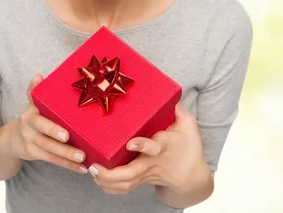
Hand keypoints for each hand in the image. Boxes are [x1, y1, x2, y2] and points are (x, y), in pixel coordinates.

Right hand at [0, 74, 87, 173]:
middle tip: (73, 143)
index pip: (40, 116)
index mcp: (31, 112)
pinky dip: (68, 165)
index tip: (65, 132)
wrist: (11, 139)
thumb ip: (35, 92)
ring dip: (67, 156)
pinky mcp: (34, 154)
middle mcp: (29, 127)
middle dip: (59, 140)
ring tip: (83, 158)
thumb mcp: (31, 104)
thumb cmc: (31, 117)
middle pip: (45, 135)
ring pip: (50, 150)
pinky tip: (82, 168)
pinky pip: (52, 160)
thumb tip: (38, 75)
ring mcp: (31, 142)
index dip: (51, 124)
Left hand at [89, 104, 211, 195]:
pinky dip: (109, 187)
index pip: (153, 148)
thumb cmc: (189, 147)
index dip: (142, 145)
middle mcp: (152, 162)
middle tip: (94, 166)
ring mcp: (145, 173)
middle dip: (110, 173)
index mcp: (164, 146)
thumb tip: (166, 94)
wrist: (191, 176)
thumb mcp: (189, 125)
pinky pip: (123, 188)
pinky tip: (97, 179)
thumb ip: (178, 109)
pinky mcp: (141, 180)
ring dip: (106, 181)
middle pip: (131, 174)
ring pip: (125, 184)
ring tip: (92, 170)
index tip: (130, 142)